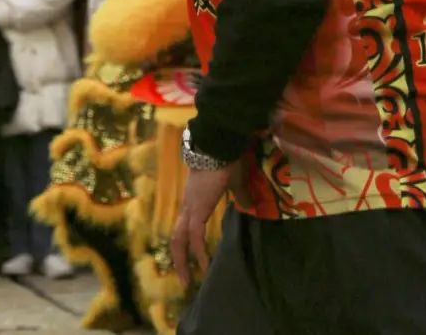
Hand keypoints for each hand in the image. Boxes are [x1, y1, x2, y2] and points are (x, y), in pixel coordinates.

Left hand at [171, 163, 236, 288]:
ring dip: (182, 261)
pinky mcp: (197, 210)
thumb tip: (248, 203)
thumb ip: (240, 194)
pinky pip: (195, 237)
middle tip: (185, 280)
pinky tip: (205, 268)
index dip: (185, 241)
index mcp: (195, 198)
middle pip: (177, 236)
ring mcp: (190, 207)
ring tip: (188, 281)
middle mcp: (188, 204)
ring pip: (179, 239)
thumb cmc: (226, 160)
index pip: (185, 224)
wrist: (219, 145)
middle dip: (179, 258)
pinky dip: (198, 253)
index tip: (189, 258)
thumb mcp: (235, 182)